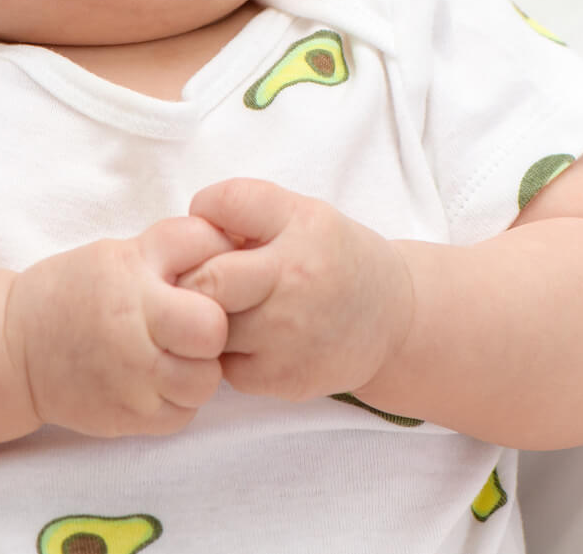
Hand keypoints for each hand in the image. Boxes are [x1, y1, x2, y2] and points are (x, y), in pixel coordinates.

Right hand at [4, 216, 232, 437]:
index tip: (204, 277)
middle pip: (212, 330)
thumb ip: (176, 246)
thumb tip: (236, 242)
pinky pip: (182, 415)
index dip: (218, 263)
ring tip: (176, 357)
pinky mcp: (128, 418)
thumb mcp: (120, 251)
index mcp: (132, 277)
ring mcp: (131, 380)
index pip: (206, 255)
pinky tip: (158, 382)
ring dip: (199, 368)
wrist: (15, 350)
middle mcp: (133, 328)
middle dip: (212, 326)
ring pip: (204, 381)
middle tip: (194, 327)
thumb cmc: (75, 291)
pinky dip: (178, 401)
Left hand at [179, 178, 414, 402]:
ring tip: (228, 310)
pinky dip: (226, 355)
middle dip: (192, 278)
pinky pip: (224, 366)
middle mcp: (296, 280)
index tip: (212, 229)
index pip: (226, 204)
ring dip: (207, 319)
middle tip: (198, 279)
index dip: (204, 214)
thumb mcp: (306, 215)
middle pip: (207, 279)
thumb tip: (189, 224)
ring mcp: (289, 335)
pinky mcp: (283, 377)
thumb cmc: (336, 261)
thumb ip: (251, 210)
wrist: (393, 321)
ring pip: (209, 328)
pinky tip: (250, 341)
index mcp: (303, 227)